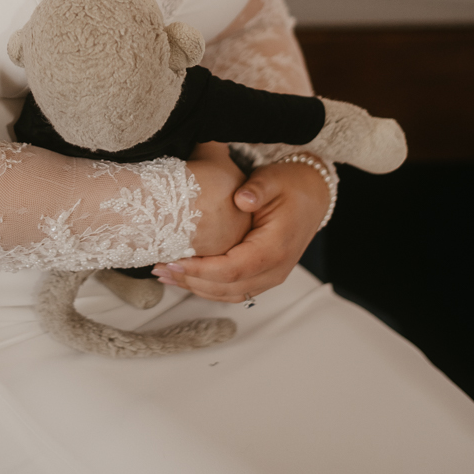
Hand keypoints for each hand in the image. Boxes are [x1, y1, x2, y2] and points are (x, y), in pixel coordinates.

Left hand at [153, 158, 328, 301]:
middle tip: (160, 269)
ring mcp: (270, 276)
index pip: (233, 269)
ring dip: (196, 288)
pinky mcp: (262, 275)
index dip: (201, 269)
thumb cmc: (291, 185)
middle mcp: (275, 270)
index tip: (174, 260)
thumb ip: (257, 189)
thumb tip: (241, 199)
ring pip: (229, 294)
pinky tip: (186, 278)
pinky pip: (233, 290)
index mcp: (275, 249)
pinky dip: (208, 287)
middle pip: (227, 288)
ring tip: (165, 275)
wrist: (313, 195)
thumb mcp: (273, 179)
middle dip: (191, 281)